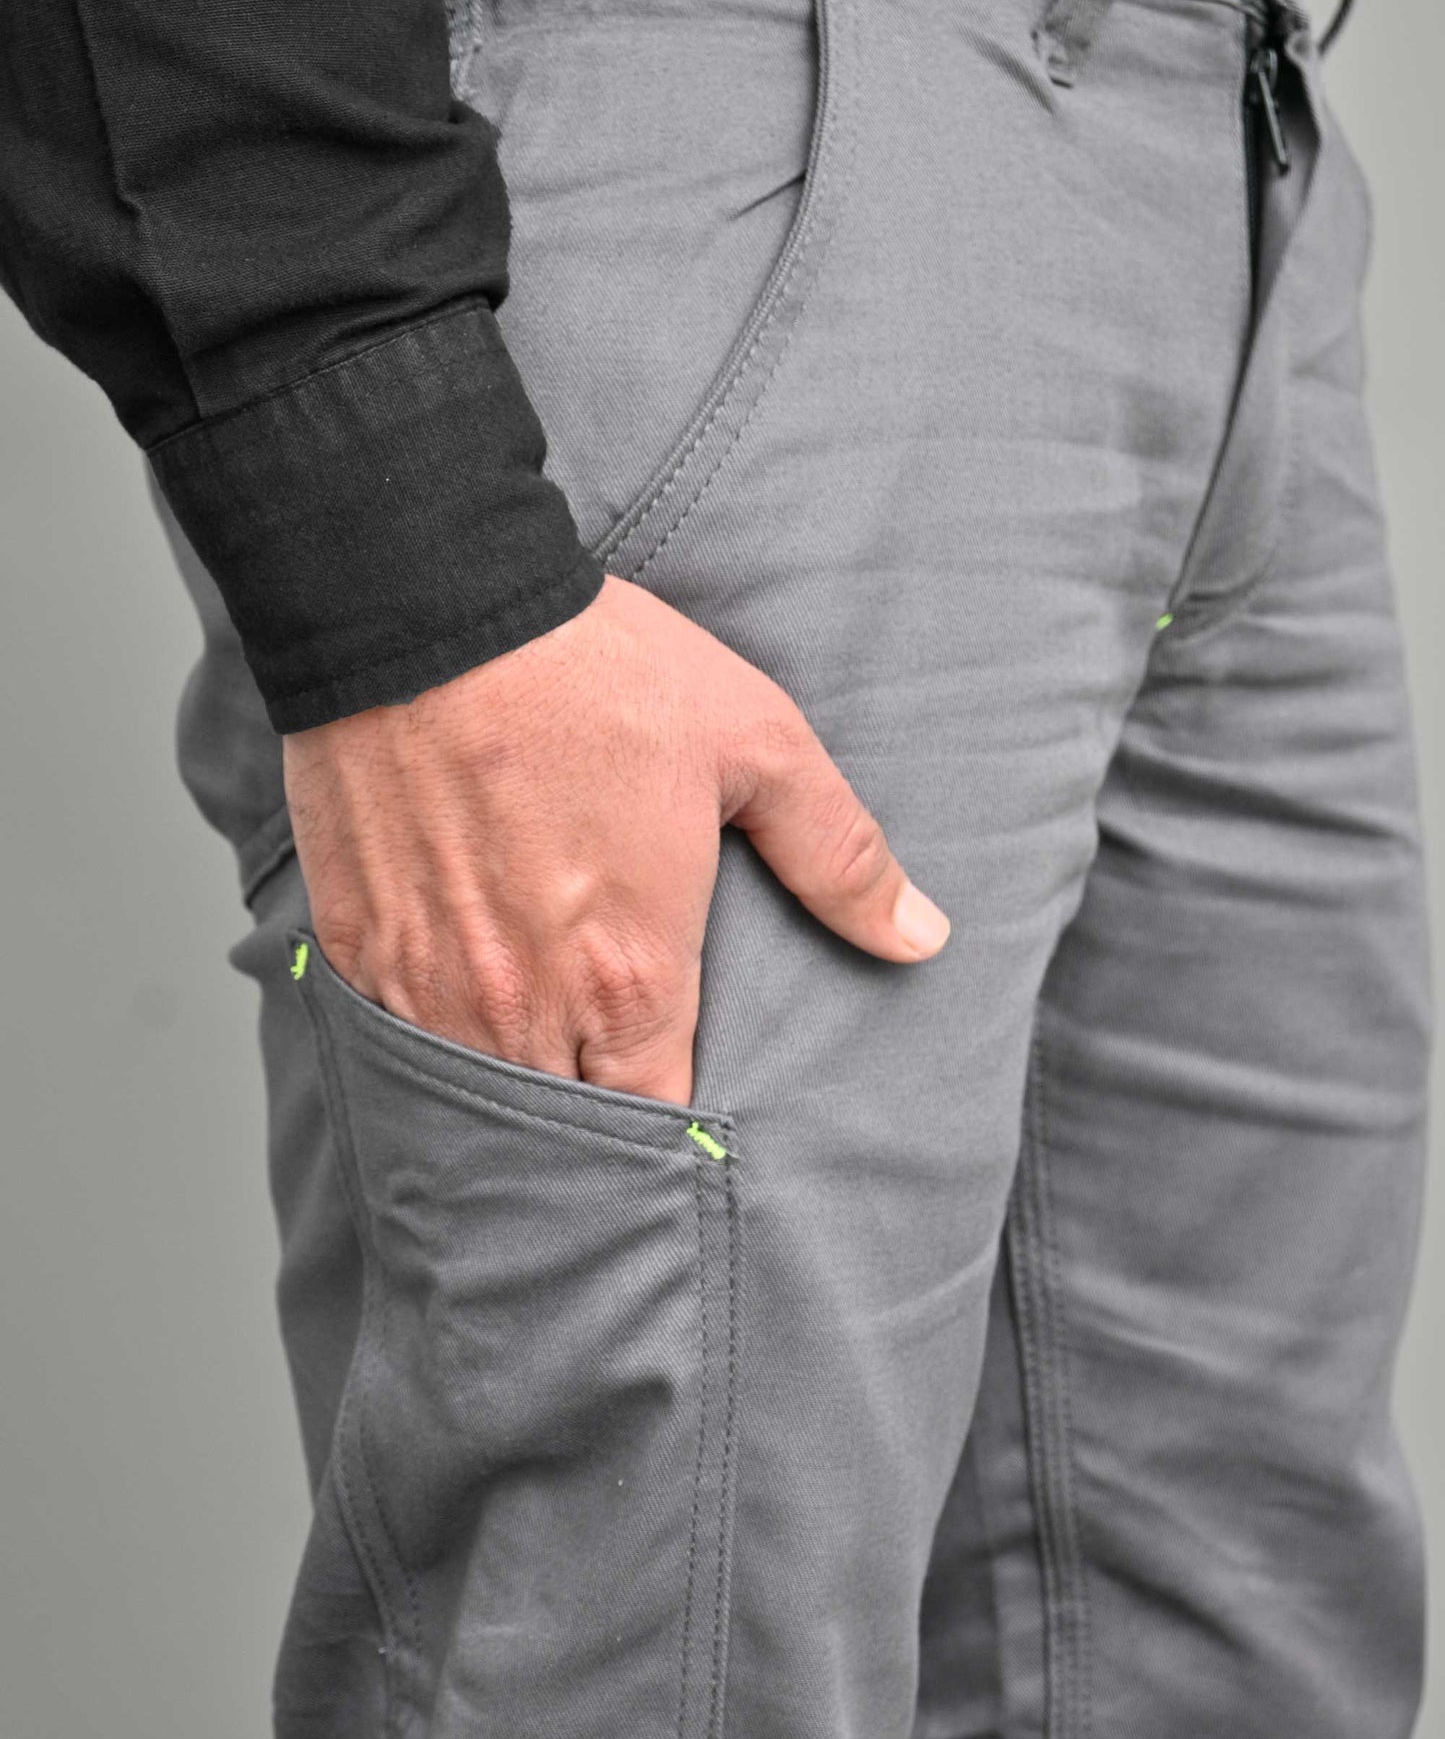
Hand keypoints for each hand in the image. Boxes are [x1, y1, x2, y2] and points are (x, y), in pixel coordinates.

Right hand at [282, 573, 949, 1105]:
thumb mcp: (754, 744)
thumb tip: (921, 938)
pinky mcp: (357, 951)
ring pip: (476, 1102)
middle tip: (620, 1113)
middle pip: (568, 1132)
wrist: (426, 603)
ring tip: (544, 1078)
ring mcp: (428, 988)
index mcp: (631, 979)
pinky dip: (435, 1046)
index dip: (682, 1134)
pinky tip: (462, 1020)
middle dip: (598, 1133)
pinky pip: (398, 1046)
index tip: (695, 1118)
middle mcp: (523, 1008)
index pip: (662, 1121)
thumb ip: (839, 855)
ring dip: (514, 1095)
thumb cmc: (596, 672)